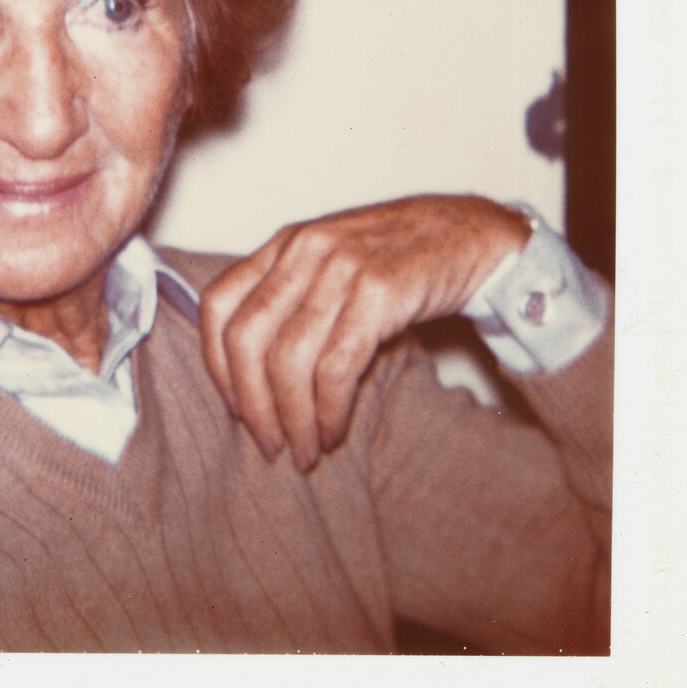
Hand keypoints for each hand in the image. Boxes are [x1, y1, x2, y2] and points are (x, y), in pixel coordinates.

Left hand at [199, 195, 529, 472]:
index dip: (217, 365)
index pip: (217, 304)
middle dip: (253, 405)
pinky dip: (330, 410)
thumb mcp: (332, 265)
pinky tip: (334, 431)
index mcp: (285, 243)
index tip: (234, 409)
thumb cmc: (398, 261)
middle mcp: (304, 250)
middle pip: (247, 339)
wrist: (469, 236)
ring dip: (294, 419)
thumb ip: (292, 302)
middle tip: (269, 446)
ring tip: (305, 451)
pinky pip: (337, 366)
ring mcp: (341, 268)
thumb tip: (251, 381)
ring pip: (289, 359)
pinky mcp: (381, 291)